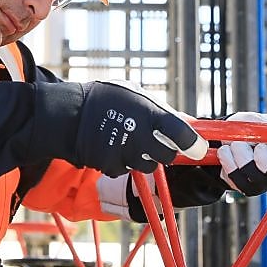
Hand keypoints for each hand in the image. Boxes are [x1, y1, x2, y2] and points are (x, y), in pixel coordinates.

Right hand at [76, 80, 206, 176]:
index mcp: (149, 113)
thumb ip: (164, 111)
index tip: (198, 148)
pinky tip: (114, 147)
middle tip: (154, 140)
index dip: (194, 144)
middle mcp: (139, 136)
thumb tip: (190, 124)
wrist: (69, 115)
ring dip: (144, 158)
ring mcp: (125, 153)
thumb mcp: (137, 95)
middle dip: (166, 151)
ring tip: (129, 140)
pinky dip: (124, 162)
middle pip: (169, 156)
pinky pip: (128, 170)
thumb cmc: (106, 99)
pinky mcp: (112, 167)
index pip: (183, 134)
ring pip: (149, 166)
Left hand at [216, 112, 266, 195]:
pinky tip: (226, 151)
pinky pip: (236, 178)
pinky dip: (228, 160)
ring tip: (236, 143)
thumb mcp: (260, 121)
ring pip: (254, 175)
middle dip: (264, 157)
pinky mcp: (243, 186)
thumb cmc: (248, 128)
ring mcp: (261, 182)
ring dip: (241, 153)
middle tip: (256, 144)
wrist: (223, 136)